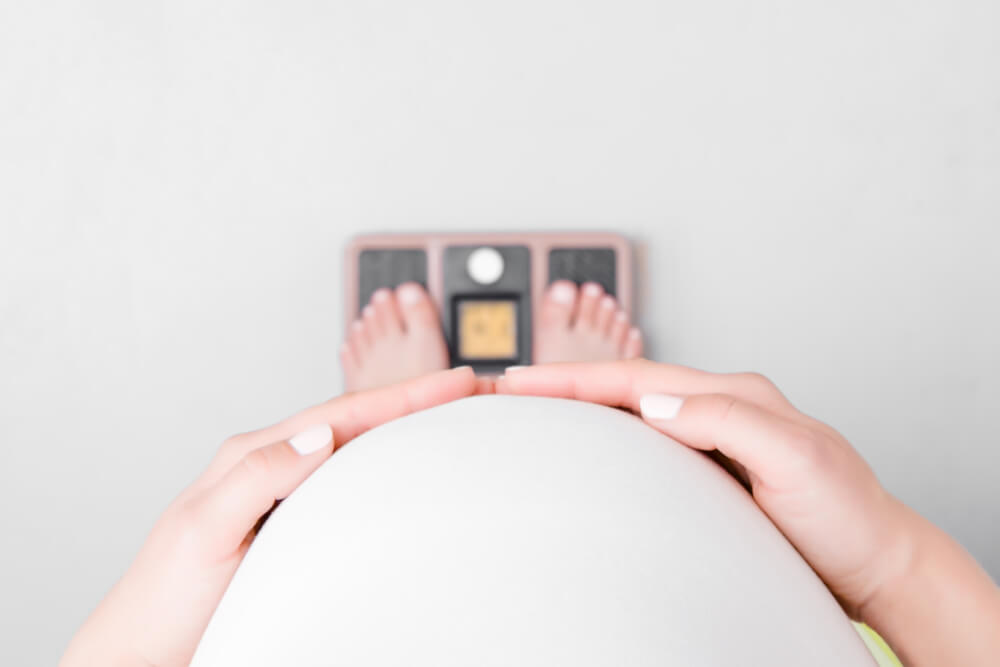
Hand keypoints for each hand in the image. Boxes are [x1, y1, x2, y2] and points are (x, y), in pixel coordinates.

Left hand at [61, 367, 482, 666]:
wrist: (144, 653)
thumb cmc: (164, 600)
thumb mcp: (204, 531)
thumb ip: (257, 477)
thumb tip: (317, 434)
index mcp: (252, 457)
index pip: (341, 415)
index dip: (402, 396)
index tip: (452, 381)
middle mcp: (270, 467)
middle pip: (355, 421)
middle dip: (415, 402)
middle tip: (469, 392)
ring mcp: (282, 495)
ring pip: (355, 448)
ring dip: (403, 429)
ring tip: (448, 418)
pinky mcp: (290, 524)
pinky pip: (347, 483)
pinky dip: (382, 466)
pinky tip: (402, 469)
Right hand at [497, 359, 999, 666]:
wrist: (877, 560)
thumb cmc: (845, 514)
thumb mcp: (794, 460)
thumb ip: (727, 421)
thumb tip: (655, 401)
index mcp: (733, 396)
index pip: (636, 380)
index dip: (575, 379)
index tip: (522, 380)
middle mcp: (719, 409)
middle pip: (625, 387)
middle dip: (565, 384)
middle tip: (509, 389)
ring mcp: (716, 438)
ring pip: (633, 411)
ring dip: (583, 407)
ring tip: (536, 410)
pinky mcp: (713, 469)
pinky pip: (648, 443)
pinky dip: (610, 437)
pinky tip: (592, 446)